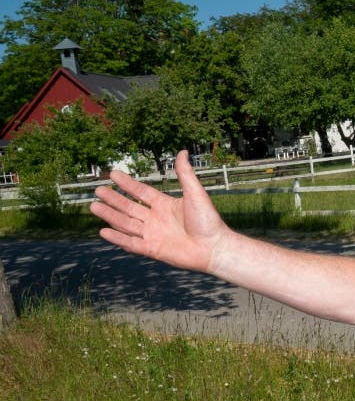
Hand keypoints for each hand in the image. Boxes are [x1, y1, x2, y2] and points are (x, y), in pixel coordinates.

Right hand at [90, 150, 227, 272]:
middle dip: (114, 199)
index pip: (141, 192)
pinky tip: (103, 231)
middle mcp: (156, 219)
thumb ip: (185, 174)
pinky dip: (117, 238)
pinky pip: (132, 243)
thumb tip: (183, 151)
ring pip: (127, 224)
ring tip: (94, 207)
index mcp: (165, 205)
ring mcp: (153, 235)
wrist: (215, 247)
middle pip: (129, 208)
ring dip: (110, 216)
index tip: (113, 174)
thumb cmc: (209, 221)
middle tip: (98, 190)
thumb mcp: (195, 194)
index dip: (127, 184)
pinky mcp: (153, 250)